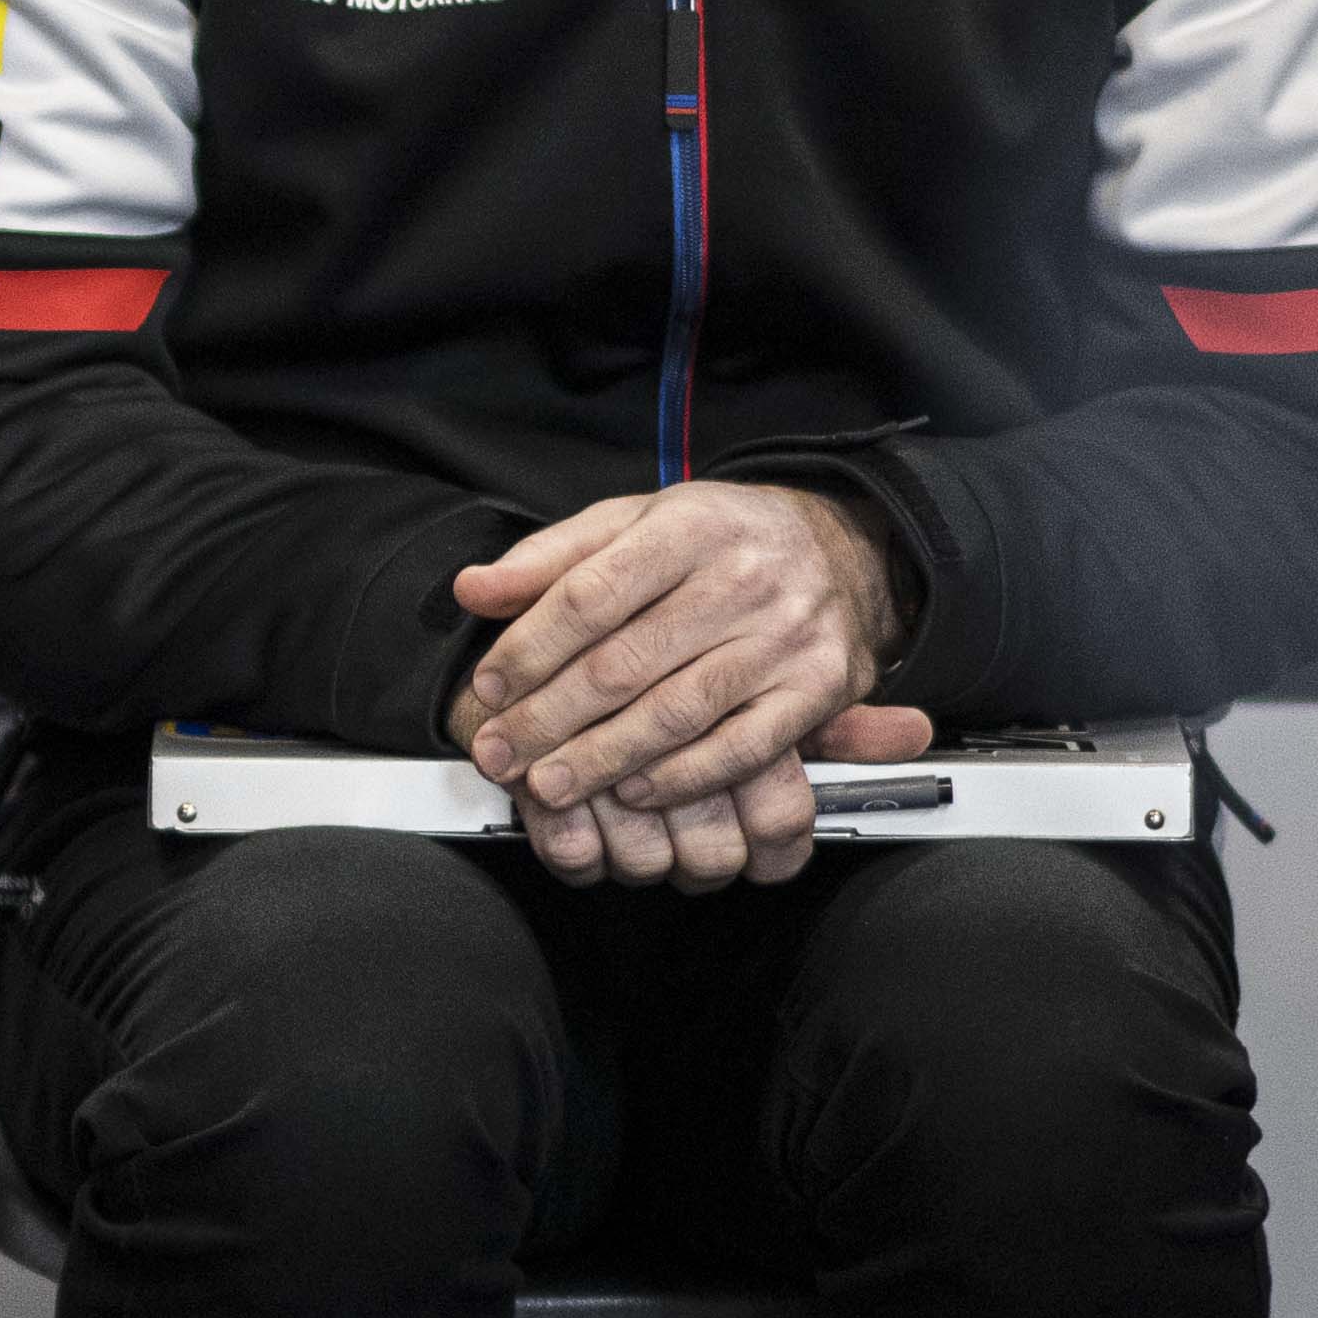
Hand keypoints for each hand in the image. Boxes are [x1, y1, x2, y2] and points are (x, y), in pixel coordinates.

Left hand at [447, 482, 929, 894]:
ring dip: (600, 759)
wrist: (845, 551)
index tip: (490, 687)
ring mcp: (784, 639)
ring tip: (545, 785)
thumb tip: (472, 590)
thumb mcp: (634, 523)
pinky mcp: (818, 690)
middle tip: (498, 755)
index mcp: (688, 526)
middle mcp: (742, 579)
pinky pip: (740, 750)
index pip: (589, 595)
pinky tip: (629, 794)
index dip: (530, 648)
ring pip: (675, 713)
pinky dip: (679, 779)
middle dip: (548, 718)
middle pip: (624, 663)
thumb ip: (551, 558)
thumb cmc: (720, 542)